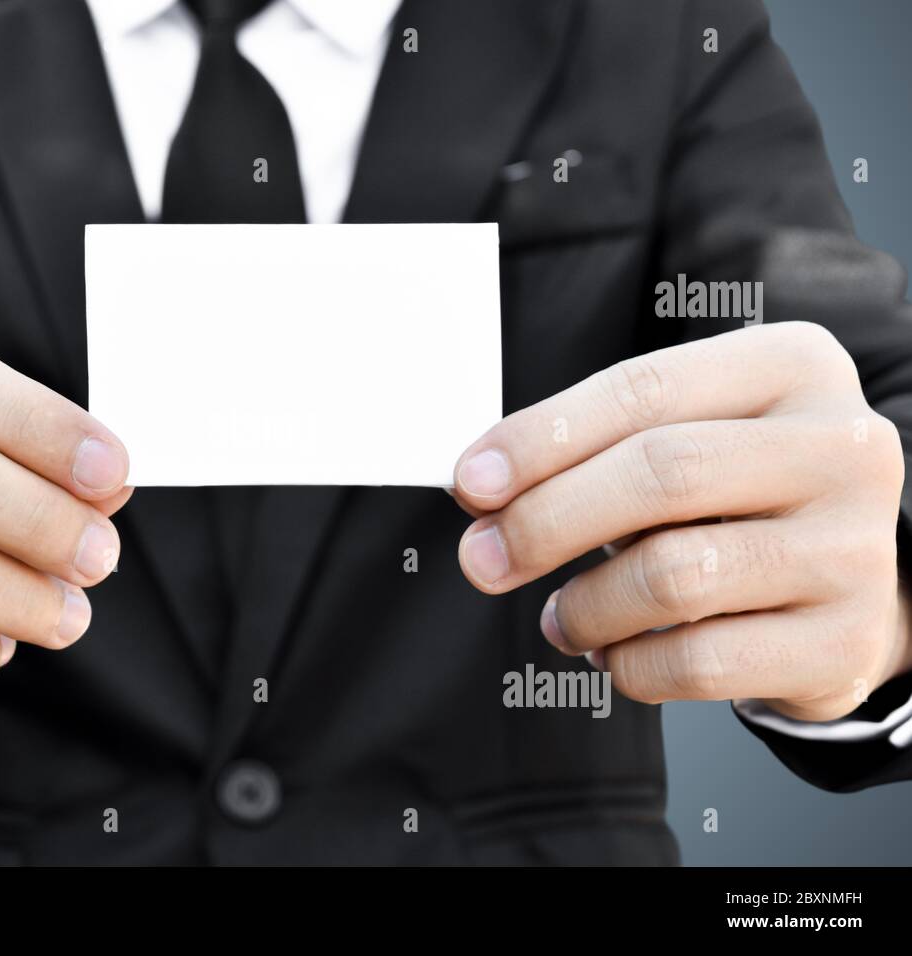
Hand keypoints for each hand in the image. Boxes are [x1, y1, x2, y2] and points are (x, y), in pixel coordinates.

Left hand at [453, 321, 911, 720]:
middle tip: (484, 559)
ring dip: (585, 607)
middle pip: (660, 474)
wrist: (841, 584)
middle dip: (546, 522)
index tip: (472, 483)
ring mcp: (855, 549)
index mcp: (791, 368)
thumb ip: (586, 448)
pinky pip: (697, 663)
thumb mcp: (677, 439)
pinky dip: (629, 666)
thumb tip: (482, 488)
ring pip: (673, 577)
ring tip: (564, 615)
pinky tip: (617, 653)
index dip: (541, 438)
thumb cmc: (733, 498)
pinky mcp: (844, 642)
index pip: (642, 390)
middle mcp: (842, 449)